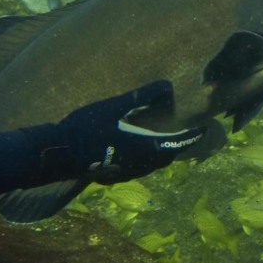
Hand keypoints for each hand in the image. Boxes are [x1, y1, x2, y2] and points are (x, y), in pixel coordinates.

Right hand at [57, 81, 206, 182]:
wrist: (59, 154)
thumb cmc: (88, 128)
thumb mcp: (115, 107)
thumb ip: (141, 97)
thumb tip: (167, 86)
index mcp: (145, 148)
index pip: (177, 144)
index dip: (192, 136)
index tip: (203, 129)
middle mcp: (140, 165)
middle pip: (167, 156)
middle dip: (178, 145)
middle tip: (184, 132)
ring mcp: (126, 173)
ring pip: (153, 165)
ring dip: (162, 152)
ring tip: (163, 138)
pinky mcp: (113, 176)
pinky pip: (139, 168)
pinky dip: (146, 158)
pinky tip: (137, 148)